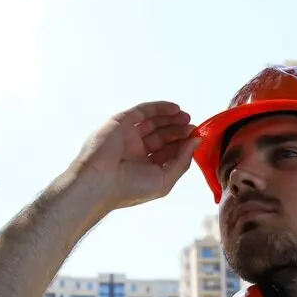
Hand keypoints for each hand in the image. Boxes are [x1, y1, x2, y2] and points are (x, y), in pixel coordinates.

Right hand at [64, 101, 199, 212]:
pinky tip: (174, 108)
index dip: (182, 145)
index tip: (196, 138)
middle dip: (178, 131)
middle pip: (161, 136)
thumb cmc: (130, 188)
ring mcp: (127, 136)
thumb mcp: (165, 179)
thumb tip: (196, 141)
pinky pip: (142, 111)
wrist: (100, 182)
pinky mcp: (120, 123)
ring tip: (186, 117)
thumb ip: (182, 160)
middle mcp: (135, 152)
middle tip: (192, 126)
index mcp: (144, 168)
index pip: (167, 152)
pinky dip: (159, 108)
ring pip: (153, 122)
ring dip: (171, 118)